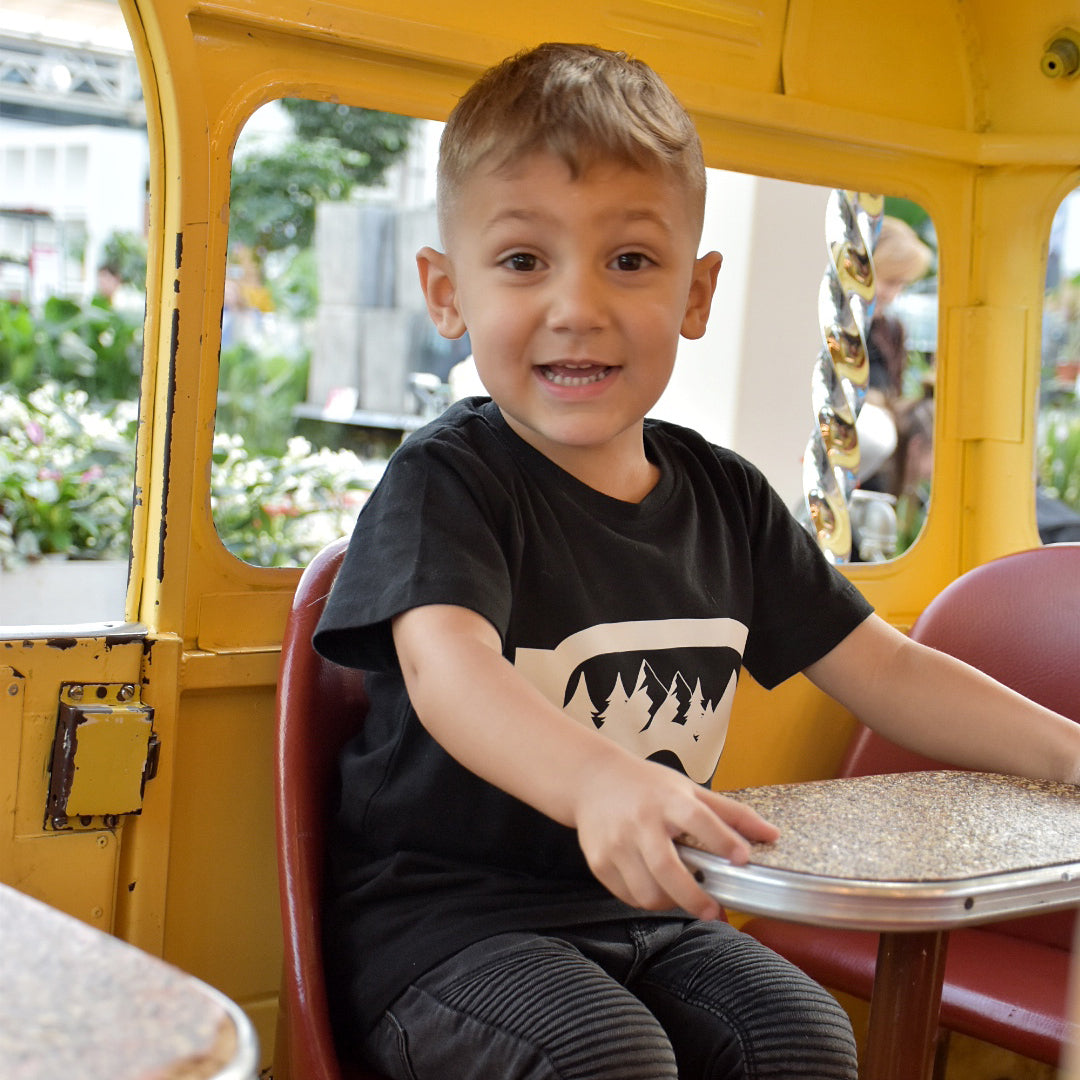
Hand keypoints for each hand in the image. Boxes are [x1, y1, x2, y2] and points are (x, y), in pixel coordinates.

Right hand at [571, 751, 778, 919]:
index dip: (722, 839)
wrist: (593, 779)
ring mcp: (616, 843)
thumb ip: (730, 813)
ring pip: (647, 891)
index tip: (743, 858)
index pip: (698, 819)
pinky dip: (647, 899)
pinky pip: (628, 895)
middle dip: (694, 897)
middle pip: (667, 868)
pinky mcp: (599, 861)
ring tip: (684, 897)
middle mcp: (640, 821)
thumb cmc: (647, 785)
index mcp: (667, 799)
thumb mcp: (689, 789)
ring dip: (671, 903)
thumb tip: (773, 835)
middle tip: (715, 911)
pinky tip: (658, 889)